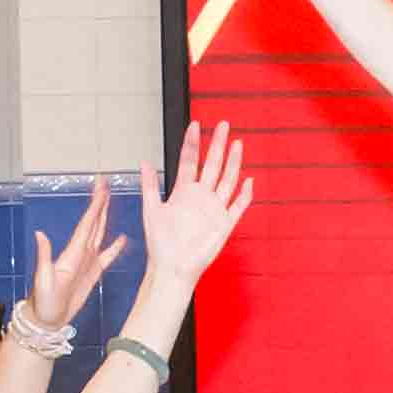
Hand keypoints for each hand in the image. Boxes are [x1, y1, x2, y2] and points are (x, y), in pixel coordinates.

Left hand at [14, 178, 124, 335]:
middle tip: (104, 185)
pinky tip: (122, 239)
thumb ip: (44, 256)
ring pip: (99, 235)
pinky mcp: (92, 274)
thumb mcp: (42, 279)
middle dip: (99, 204)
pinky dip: (114, 247)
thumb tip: (39, 234)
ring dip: (105, 218)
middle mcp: (79, 255)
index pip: (86, 226)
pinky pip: (106, 257)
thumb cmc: (43, 303)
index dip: (95, 207)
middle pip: (93, 224)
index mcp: (71, 255)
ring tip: (110, 202)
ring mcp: (86, 263)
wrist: (46, 320)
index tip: (101, 190)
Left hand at [147, 116, 257, 279]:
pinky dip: (245, 193)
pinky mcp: (225, 224)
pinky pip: (238, 205)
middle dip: (218, 144)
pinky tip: (249, 180)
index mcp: (183, 192)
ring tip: (237, 143)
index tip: (195, 125)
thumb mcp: (151, 210)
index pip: (189, 161)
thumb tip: (143, 161)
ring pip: (227, 180)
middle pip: (212, 164)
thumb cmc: (160, 243)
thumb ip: (150, 185)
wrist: (173, 268)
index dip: (192, 143)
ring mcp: (214, 209)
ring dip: (233, 162)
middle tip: (223, 124)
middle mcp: (200, 197)